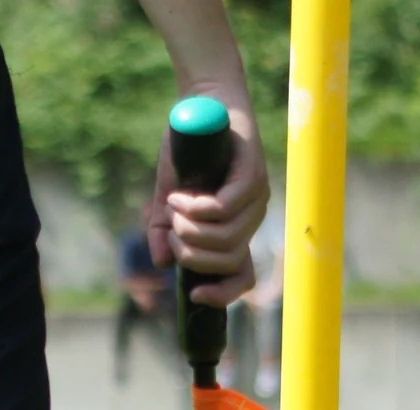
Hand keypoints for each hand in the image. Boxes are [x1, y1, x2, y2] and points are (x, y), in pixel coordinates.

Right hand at [145, 81, 270, 308]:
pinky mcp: (252, 173)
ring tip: (173, 205)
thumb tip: (163, 264)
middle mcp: (252, 217)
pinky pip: (225, 208)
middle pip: (227, 260)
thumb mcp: (170, 197)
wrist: (202, 103)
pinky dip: (197, 208)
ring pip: (225, 236)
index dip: (223, 294)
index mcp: (236, 229)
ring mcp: (256, 196)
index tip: (194, 295)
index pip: (243, 276)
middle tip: (171, 228)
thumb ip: (165, 231)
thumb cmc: (189, 153)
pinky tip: (179, 196)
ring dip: (190, 228)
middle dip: (191, 252)